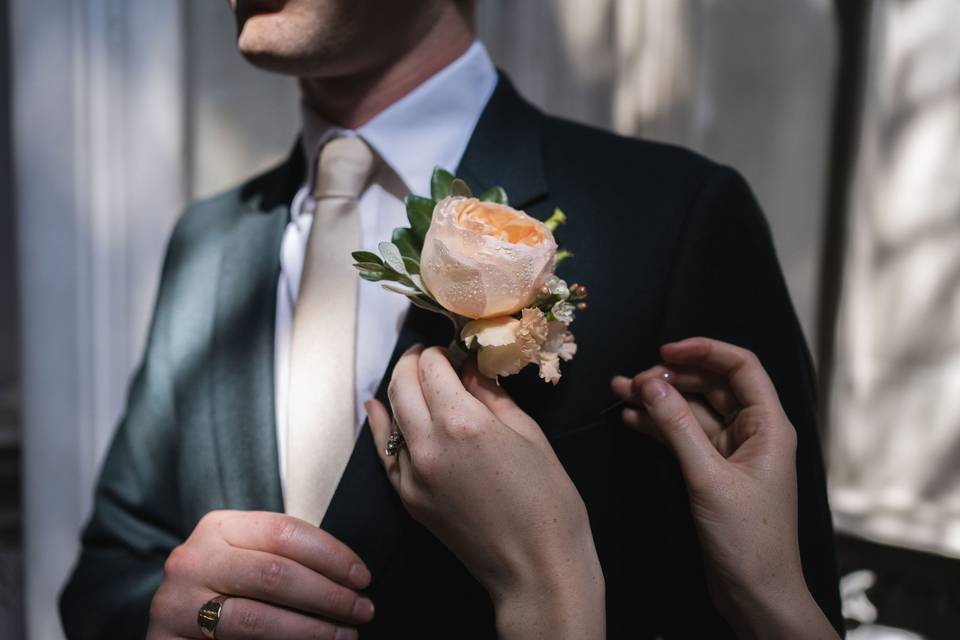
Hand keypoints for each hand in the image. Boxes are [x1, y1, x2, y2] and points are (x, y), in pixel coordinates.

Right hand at [147, 510, 373, 638]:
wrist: (173, 619)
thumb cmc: (225, 586)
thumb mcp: (247, 558)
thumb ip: (285, 558)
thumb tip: (349, 578)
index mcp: (218, 528)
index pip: (285, 532)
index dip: (331, 554)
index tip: (363, 576)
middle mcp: (192, 560)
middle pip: (274, 574)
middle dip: (328, 595)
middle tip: (362, 610)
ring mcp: (175, 604)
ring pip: (255, 618)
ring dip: (310, 630)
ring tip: (345, 636)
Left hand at [366, 345, 604, 639]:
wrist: (536, 568)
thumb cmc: (548, 501)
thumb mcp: (529, 435)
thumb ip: (492, 396)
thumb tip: (470, 369)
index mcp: (463, 422)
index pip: (432, 367)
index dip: (440, 351)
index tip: (452, 348)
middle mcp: (429, 443)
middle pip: (403, 384)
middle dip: (413, 362)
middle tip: (428, 354)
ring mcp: (412, 473)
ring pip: (390, 414)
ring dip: (399, 389)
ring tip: (413, 376)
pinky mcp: (408, 498)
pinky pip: (385, 452)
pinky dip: (381, 426)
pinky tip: (376, 408)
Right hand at [612, 338, 837, 639]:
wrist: (755, 593)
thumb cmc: (748, 539)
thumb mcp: (709, 478)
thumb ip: (678, 427)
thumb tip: (651, 384)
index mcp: (768, 425)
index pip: (741, 367)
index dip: (704, 351)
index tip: (664, 353)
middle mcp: (753, 432)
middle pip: (711, 385)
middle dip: (671, 378)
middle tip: (633, 382)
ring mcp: (732, 452)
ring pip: (693, 411)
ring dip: (659, 401)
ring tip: (621, 393)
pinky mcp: (713, 471)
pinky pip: (684, 437)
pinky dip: (659, 427)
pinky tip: (632, 420)